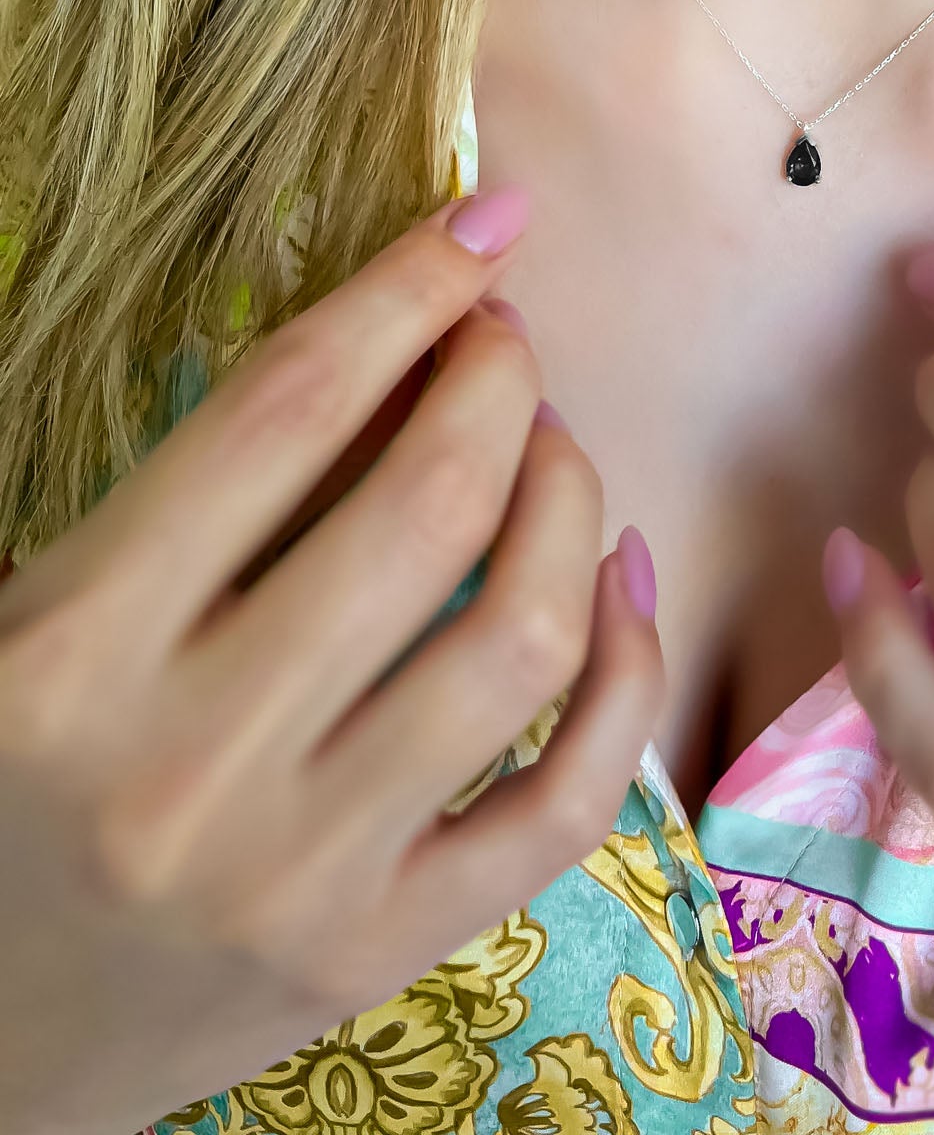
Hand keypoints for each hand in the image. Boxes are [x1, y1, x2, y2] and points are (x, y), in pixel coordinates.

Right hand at [0, 189, 661, 1134]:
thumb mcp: (23, 621)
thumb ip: (170, 499)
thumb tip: (378, 350)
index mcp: (67, 656)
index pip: (282, 415)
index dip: (405, 293)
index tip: (484, 223)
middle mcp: (187, 767)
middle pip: (424, 509)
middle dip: (497, 384)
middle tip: (503, 344)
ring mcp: (300, 876)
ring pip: (520, 643)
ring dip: (571, 504)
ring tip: (553, 448)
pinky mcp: (380, 956)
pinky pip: (565, 803)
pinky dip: (626, 674)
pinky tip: (622, 582)